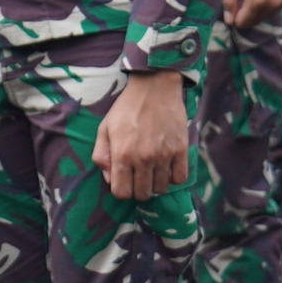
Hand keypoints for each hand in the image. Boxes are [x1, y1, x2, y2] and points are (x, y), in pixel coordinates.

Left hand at [91, 70, 189, 200]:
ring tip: (153, 168)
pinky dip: (173, 177)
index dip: (122, 190)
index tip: (125, 181)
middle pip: (143, 195)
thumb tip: (108, 179)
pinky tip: (167, 166)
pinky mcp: (180, 150)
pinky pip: (179, 178)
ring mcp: (164, 155)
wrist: (154, 87)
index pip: (122, 193)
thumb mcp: (104, 128)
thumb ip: (101, 155)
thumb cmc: (126, 108)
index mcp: (122, 154)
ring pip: (161, 189)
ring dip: (156, 183)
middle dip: (139, 189)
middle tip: (139, 176)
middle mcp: (143, 158)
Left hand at [223, 0, 281, 29]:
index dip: (235, 17)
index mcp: (257, 1)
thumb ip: (229, 0)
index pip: (243, 23)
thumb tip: (229, 21)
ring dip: (259, 9)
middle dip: (247, 13)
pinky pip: (277, 8)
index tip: (234, 5)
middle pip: (255, 22)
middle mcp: (273, 5)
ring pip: (266, 16)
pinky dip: (270, 3)